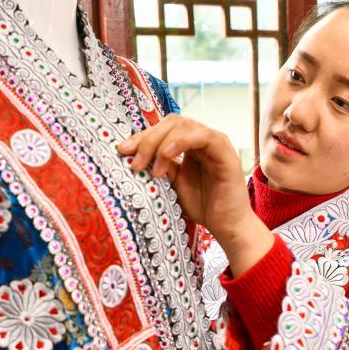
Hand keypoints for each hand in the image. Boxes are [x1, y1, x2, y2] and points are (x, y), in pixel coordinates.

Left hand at [118, 114, 272, 275]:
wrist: (226, 226)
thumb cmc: (203, 206)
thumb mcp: (173, 183)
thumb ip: (160, 165)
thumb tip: (135, 154)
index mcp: (190, 144)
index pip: (163, 128)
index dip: (142, 137)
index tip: (122, 151)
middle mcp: (203, 139)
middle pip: (171, 123)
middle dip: (148, 140)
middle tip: (135, 163)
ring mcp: (216, 144)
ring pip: (184, 126)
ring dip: (162, 144)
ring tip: (153, 170)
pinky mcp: (226, 154)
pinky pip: (204, 137)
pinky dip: (183, 141)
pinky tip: (168, 154)